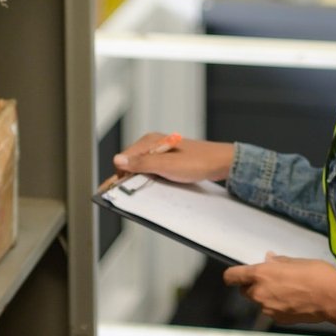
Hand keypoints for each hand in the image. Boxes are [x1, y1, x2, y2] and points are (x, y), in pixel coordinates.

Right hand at [112, 131, 233, 182]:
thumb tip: (119, 162)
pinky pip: (153, 171)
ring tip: (146, 190)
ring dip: (141, 180)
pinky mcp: (169, 161)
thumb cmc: (198, 161)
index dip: (119, 175)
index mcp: (149, 142)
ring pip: (142, 169)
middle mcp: (153, 145)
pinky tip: (157, 186)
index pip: (123, 159)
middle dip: (129, 178)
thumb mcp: (166, 165)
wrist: (221, 163)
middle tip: (132, 193)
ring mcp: (161, 153)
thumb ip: (141, 163)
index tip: (114, 190)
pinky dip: (152, 180)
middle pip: (131, 164)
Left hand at [222, 254, 335, 327]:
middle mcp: (259, 293)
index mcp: (261, 274)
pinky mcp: (279, 320)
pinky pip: (272, 311)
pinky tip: (294, 301)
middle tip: (271, 279)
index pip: (232, 276)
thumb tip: (269, 260)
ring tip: (287, 290)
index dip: (233, 275)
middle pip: (245, 291)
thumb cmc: (317, 274)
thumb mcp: (297, 261)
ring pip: (259, 302)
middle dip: (253, 286)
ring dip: (267, 296)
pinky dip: (278, 306)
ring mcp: (268, 309)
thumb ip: (278, 262)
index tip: (237, 275)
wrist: (334, 298)